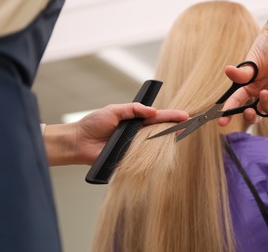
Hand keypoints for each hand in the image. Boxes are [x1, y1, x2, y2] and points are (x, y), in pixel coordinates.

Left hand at [44, 103, 187, 165]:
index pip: (156, 117)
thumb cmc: (93, 124)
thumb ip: (132, 109)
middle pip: (159, 130)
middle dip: (174, 127)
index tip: (184, 116)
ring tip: (180, 134)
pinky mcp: (128, 158)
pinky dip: (153, 156)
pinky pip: (143, 158)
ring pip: (154, 144)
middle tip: (188, 125)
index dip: (170, 116)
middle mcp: (136, 133)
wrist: (79, 142)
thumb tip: (152, 111)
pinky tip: (163, 152)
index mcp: (134, 120)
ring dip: (166, 141)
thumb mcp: (113, 111)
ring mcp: (133, 146)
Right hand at [219, 5, 267, 125]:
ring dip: (266, 106)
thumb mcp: (252, 61)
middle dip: (250, 116)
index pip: (238, 102)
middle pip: (255, 112)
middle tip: (249, 111)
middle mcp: (262, 92)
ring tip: (265, 94)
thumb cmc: (265, 47)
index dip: (229, 112)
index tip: (223, 121)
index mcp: (249, 86)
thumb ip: (242, 72)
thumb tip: (227, 71)